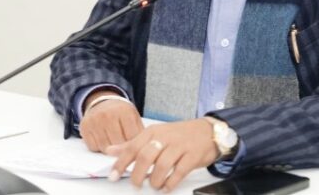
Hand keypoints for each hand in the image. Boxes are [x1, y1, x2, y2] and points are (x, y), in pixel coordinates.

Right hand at [79, 90, 142, 152]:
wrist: (102, 102)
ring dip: (110, 150)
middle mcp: (108, 114)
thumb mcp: (133, 117)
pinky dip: (99, 147)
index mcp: (124, 111)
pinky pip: (93, 147)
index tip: (133, 144)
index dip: (133, 144)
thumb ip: (139, 132)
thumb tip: (141, 149)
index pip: (131, 137)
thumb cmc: (121, 113)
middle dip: (122, 149)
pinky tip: (103, 139)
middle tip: (123, 146)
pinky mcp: (84, 127)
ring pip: (105, 148)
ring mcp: (94, 120)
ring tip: (113, 142)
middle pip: (118, 144)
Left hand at [105, 118, 219, 191]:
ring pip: (162, 165)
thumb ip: (132, 144)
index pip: (132, 147)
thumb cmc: (179, 135)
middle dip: (137, 175)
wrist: (208, 131)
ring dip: (155, 180)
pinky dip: (170, 183)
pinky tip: (166, 187)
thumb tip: (110, 150)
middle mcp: (165, 137)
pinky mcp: (193, 155)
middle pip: (145, 157)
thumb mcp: (154, 135)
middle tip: (136, 184)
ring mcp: (180, 146)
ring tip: (154, 185)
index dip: (121, 163)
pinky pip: (179, 172)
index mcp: (153, 132)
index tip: (113, 176)